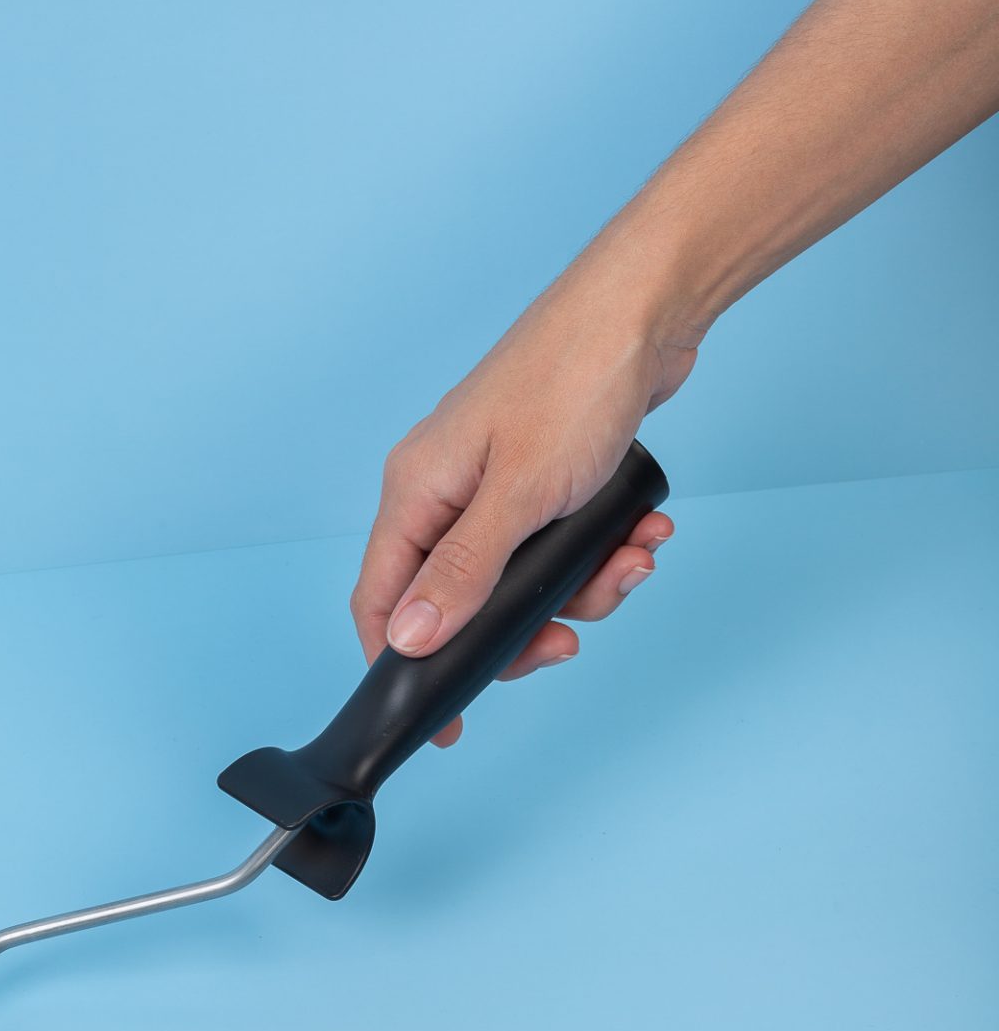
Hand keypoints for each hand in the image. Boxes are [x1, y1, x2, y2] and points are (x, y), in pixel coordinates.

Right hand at [350, 246, 697, 744]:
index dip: (405, 667)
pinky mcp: (545, 477)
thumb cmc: (574, 381)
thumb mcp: (519, 496)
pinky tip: (642, 531)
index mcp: (416, 491)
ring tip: (632, 560)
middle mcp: (446, 490)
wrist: (648, 309)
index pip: (382, 602)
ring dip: (584, 587)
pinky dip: (603, 551)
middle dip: (527, 628)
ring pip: (523, 580)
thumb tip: (407, 642)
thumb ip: (461, 575)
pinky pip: (561, 546)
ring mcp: (496, 484)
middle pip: (461, 603)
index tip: (450, 721)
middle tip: (572, 639)